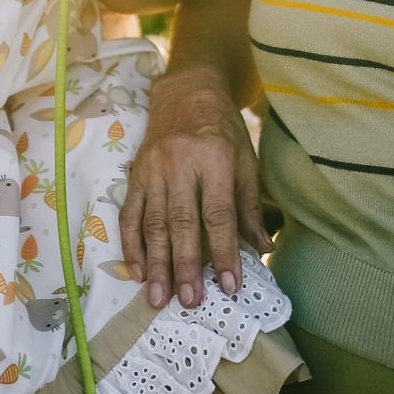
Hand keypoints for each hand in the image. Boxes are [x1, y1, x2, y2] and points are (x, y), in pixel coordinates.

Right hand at [119, 63, 263, 310]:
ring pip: (153, 222)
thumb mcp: (246, 160)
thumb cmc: (223, 129)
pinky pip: (129, 213)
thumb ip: (250, 206)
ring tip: (158, 298)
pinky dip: (131, 245)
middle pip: (181, 221)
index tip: (229, 286)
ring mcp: (153, 168)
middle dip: (185, 265)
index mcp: (216, 158)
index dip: (225, 251)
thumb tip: (264, 248)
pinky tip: (137, 271)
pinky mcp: (135, 172)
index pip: (219, 213)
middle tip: (188, 302)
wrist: (186, 91)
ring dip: (156, 264)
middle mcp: (181, 163)